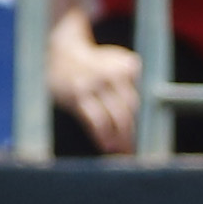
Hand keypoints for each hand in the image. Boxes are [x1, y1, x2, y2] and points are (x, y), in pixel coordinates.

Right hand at [48, 20, 139, 156]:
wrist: (59, 51)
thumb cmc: (93, 65)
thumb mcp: (116, 64)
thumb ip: (131, 86)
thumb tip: (135, 123)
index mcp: (127, 67)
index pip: (138, 100)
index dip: (142, 122)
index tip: (142, 137)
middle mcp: (113, 73)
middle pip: (129, 110)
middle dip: (132, 132)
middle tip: (133, 150)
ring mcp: (94, 84)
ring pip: (114, 118)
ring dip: (119, 139)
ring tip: (121, 152)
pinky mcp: (78, 95)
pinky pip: (94, 121)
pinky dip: (102, 136)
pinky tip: (106, 146)